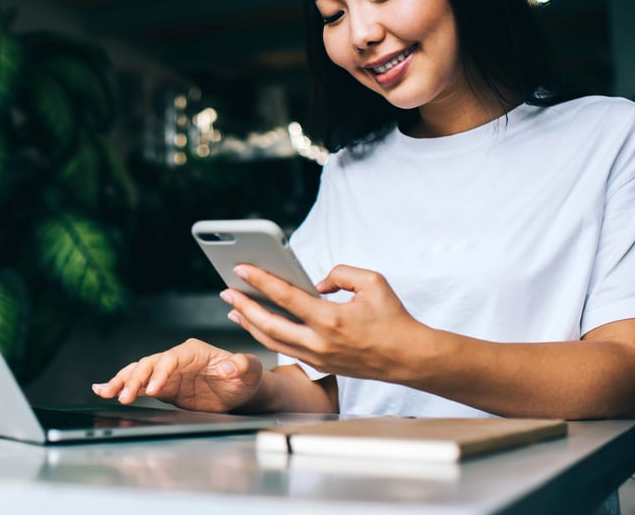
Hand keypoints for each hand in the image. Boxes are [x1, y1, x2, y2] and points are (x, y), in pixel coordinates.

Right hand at [92, 338, 263, 411]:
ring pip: (140, 372)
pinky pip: (140, 385)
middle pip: (151, 363)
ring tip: (105, 391)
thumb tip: (227, 366)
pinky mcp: (165, 387)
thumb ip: (241, 365)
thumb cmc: (248, 377)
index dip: (161, 372)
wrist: (243, 391)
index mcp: (195, 351)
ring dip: (123, 381)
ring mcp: (169, 373)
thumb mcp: (250, 370)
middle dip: (136, 378)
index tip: (154, 388)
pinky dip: (123, 386)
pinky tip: (105, 389)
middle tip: (124, 395)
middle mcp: (178, 359)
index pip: (172, 358)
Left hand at [221, 264, 420, 381]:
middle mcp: (320, 342)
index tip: (241, 269)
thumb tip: (317, 283)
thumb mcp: (372, 281)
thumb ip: (340, 273)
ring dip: (251, 325)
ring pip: (273, 342)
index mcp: (331, 319)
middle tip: (226, 292)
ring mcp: (318, 358)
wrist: (409, 358)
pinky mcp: (321, 366)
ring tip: (234, 310)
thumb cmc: (393, 318)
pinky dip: (268, 337)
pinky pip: (286, 350)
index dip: (260, 281)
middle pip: (269, 325)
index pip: (285, 296)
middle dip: (244, 307)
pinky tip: (260, 326)